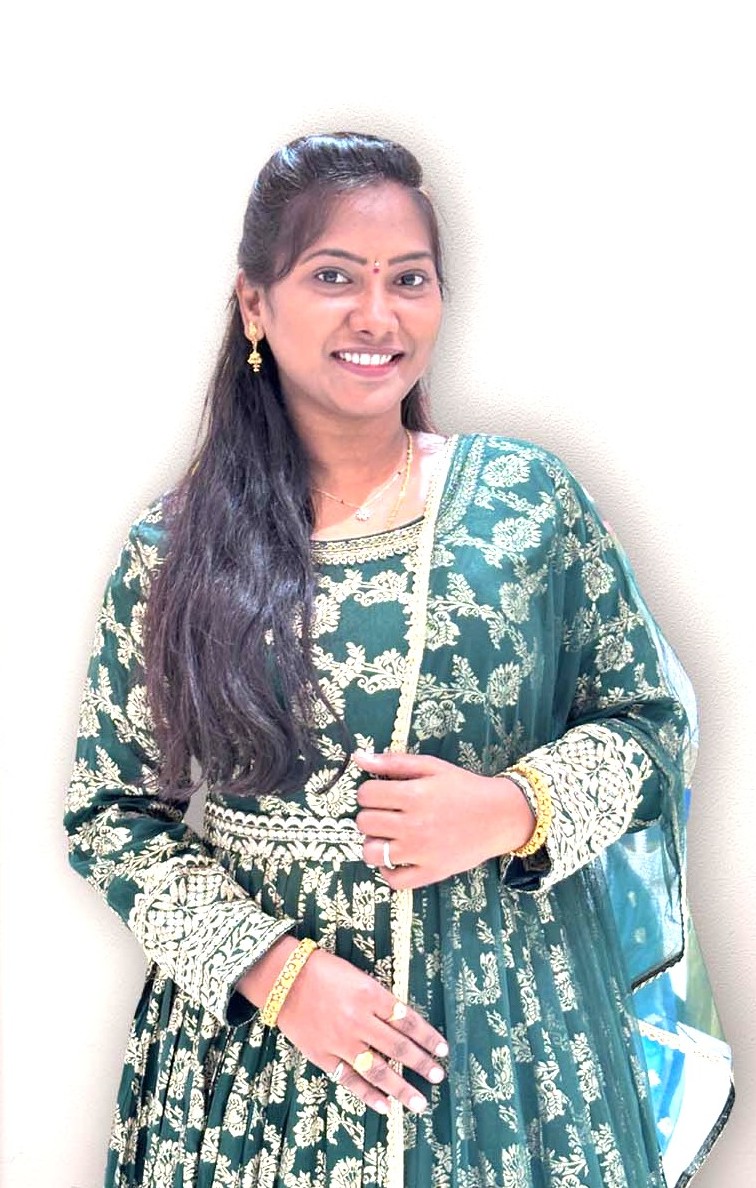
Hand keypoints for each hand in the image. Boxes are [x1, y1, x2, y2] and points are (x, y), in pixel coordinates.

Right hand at [276, 947, 447, 1115]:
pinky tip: (385, 1106)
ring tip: (420, 1103)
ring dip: (401, 1088)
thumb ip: (378, 1001)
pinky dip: (368, 1095)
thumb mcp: (357, 976)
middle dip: (421, 1064)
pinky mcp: (322, 1056)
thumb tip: (402, 1024)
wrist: (282, 978)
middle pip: (397, 1047)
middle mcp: (358, 1020)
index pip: (408, 1020)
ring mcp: (340, 1041)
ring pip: (378, 1070)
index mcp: (370, 994)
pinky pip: (350, 1080)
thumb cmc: (323, 970)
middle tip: (439, 1077)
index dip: (428, 1037)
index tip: (443, 1050)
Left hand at [353, 750, 534, 889]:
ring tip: (388, 836)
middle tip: (387, 814)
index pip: (366, 794)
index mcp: (413, 795)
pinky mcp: (431, 873)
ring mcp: (421, 852)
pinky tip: (398, 857)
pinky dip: (389, 870)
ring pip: (371, 853)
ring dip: (374, 844)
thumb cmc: (464, 787)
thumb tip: (359, 756)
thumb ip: (394, 762)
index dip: (369, 792)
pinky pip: (394, 880)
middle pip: (364, 822)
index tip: (381, 794)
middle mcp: (413, 825)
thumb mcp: (432, 766)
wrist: (500, 815)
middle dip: (371, 815)